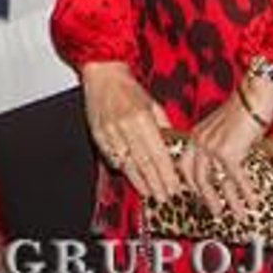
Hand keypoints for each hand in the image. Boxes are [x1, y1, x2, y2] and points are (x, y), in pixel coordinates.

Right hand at [80, 61, 181, 202]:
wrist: (102, 74)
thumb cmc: (129, 88)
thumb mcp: (153, 104)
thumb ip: (164, 127)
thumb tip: (174, 148)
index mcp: (142, 118)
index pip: (157, 153)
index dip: (166, 174)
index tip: (175, 187)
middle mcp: (125, 127)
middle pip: (143, 163)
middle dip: (156, 183)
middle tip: (165, 197)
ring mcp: (109, 132)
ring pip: (127, 164)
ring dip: (140, 182)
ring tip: (151, 194)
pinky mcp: (98, 135)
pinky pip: (112, 157)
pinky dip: (122, 168)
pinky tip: (131, 177)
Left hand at [184, 89, 268, 219]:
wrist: (253, 98)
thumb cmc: (242, 111)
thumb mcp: (221, 129)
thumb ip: (217, 145)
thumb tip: (224, 167)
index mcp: (196, 136)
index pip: (185, 165)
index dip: (190, 182)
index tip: (196, 194)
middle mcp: (199, 142)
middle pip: (197, 178)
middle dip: (207, 198)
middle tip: (214, 211)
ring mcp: (212, 148)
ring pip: (216, 182)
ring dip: (229, 201)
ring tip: (237, 214)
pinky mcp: (229, 153)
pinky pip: (236, 179)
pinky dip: (246, 193)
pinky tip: (253, 202)